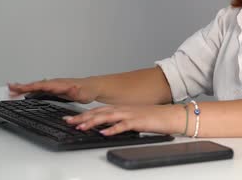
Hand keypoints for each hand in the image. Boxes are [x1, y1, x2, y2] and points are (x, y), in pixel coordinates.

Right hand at [8, 77, 98, 103]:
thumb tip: (71, 90)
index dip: (29, 87)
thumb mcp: (82, 93)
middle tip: (9, 88)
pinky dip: (30, 90)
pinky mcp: (54, 89)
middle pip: (35, 85)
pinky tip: (24, 92)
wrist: (92, 87)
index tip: (19, 88)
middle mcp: (54, 83)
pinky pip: (39, 89)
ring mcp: (53, 85)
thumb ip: (75, 92)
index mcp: (59, 84)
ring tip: (11, 90)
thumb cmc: (87, 90)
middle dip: (22, 87)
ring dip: (24, 88)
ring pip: (36, 86)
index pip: (41, 85)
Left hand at [64, 104, 183, 135]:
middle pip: (99, 112)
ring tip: (81, 127)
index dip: (83, 114)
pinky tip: (104, 133)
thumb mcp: (134, 118)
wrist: (173, 115)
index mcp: (122, 108)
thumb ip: (120, 121)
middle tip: (68, 121)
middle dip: (82, 117)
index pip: (98, 110)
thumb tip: (107, 128)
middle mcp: (124, 109)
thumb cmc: (155, 118)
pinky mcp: (139, 121)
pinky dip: (113, 129)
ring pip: (108, 117)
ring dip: (93, 122)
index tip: (70, 118)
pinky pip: (124, 125)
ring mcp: (131, 114)